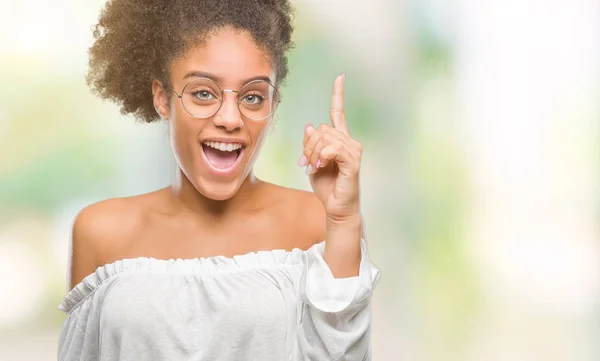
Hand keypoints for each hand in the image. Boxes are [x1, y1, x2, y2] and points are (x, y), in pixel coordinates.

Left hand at [298, 74, 362, 221]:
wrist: (336, 206)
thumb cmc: (326, 185)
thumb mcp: (312, 161)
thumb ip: (310, 144)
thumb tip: (309, 126)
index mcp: (339, 139)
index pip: (338, 112)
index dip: (338, 94)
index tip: (340, 77)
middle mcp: (349, 141)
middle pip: (321, 128)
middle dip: (308, 146)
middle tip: (307, 164)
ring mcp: (353, 150)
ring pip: (324, 138)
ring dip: (313, 154)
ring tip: (315, 168)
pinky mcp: (354, 161)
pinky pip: (333, 148)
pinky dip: (323, 157)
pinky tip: (323, 166)